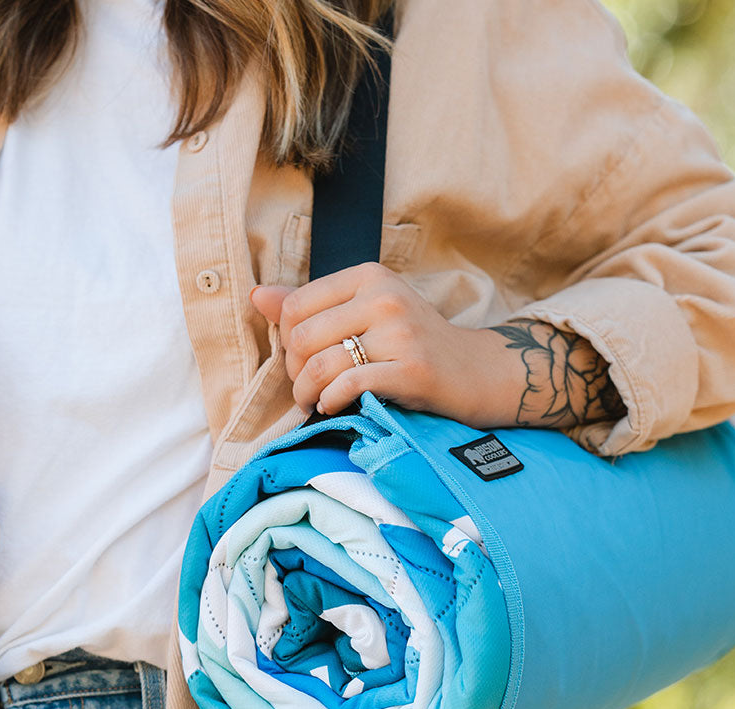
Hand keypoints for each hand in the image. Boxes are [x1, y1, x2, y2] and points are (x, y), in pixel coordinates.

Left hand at [250, 263, 511, 424]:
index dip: (287, 340)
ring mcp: (401, 334)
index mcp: (369, 276)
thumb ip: (312, 304)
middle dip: (294, 371)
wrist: (477, 372)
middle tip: (306, 388)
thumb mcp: (367, 313)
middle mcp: (385, 298)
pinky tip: (335, 407)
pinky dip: (332, 402)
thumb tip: (257, 295)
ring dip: (308, 392)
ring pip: (322, 364)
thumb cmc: (415, 344)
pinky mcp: (412, 371)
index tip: (300, 362)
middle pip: (302, 337)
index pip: (295, 305)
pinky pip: (350, 386)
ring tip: (314, 402)